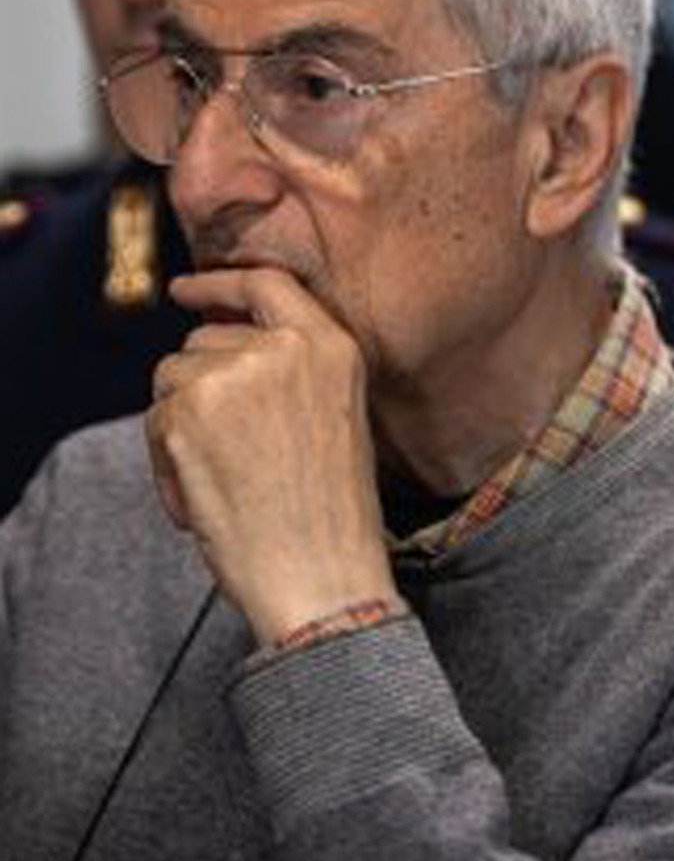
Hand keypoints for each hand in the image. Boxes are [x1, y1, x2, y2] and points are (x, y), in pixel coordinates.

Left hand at [146, 267, 399, 643]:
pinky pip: (154, 421)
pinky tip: (204, 500)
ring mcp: (235, 373)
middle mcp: (284, 347)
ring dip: (179, 427)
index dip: (219, 283)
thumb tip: (212, 347)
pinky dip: (165, 464)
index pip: (267, 283)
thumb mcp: (333, 418)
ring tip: (222, 482)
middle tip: (226, 453)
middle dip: (198, 388)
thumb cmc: (329, 517)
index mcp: (332, 346)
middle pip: (204, 339)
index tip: (185, 290)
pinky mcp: (189, 409)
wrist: (323, 577)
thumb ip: (287, 371)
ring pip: (172, 377)